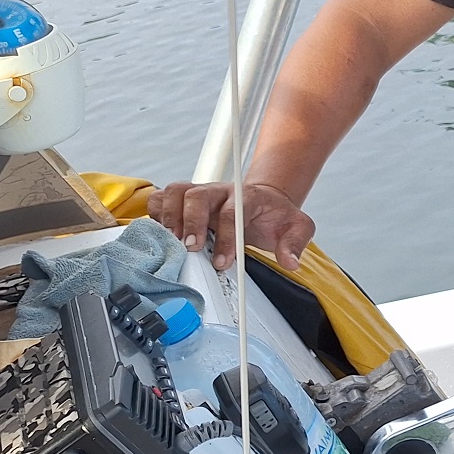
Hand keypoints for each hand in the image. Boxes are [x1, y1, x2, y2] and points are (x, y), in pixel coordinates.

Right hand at [147, 180, 315, 271]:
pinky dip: (155, 213)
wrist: (265, 201)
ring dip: (170, 217)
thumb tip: (289, 262)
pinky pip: (161, 198)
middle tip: (191, 248)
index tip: (222, 261)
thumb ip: (296, 242)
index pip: (232, 211)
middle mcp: (219, 191)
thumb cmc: (275, 216)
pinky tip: (161, 233)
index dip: (226, 237)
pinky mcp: (184, 199)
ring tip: (173, 242)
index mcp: (246, 195)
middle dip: (192, 222)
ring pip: (175, 192)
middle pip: (197, 195)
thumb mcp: (297, 226)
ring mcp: (200, 192)